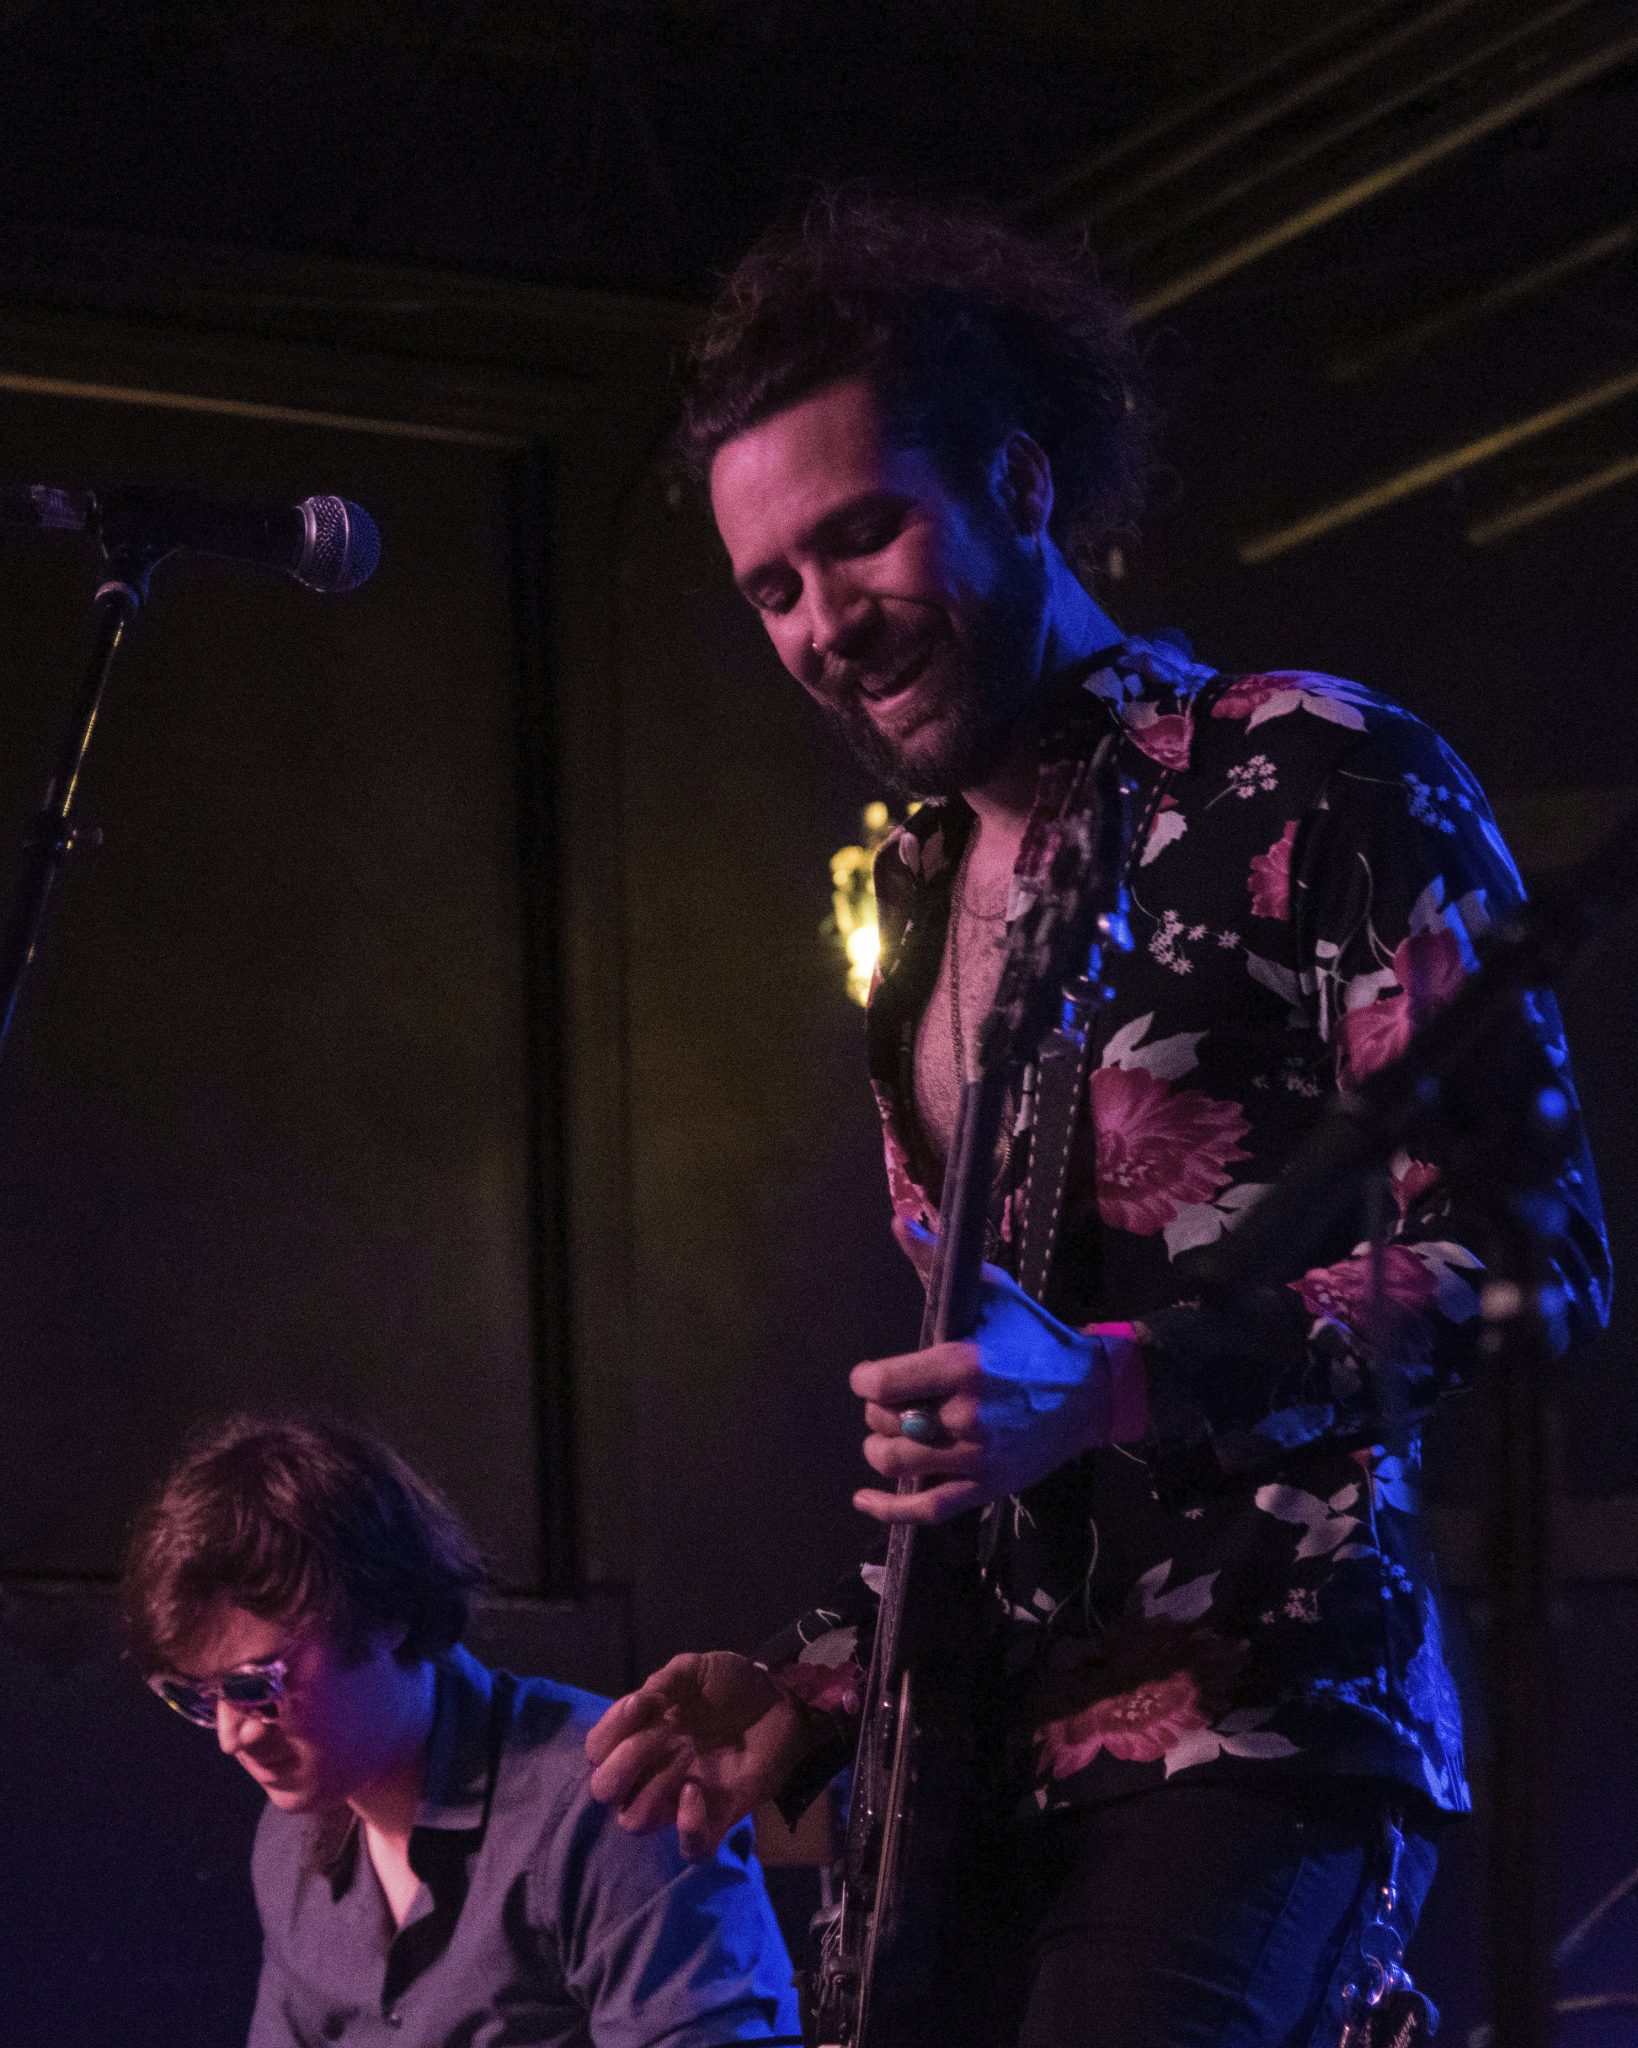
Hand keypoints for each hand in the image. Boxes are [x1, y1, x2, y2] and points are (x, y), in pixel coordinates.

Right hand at [584, 1652, 821, 1861]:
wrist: (779, 1701)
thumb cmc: (731, 1683)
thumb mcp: (693, 1670)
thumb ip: (661, 1684)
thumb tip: (635, 1705)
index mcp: (642, 1733)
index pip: (597, 1751)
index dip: (606, 1736)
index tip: (640, 1706)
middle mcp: (653, 1768)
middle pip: (606, 1791)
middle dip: (621, 1767)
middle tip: (658, 1738)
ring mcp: (682, 1796)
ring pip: (636, 1820)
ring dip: (650, 1791)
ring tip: (685, 1757)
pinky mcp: (719, 1816)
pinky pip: (692, 1848)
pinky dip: (687, 1826)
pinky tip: (695, 1791)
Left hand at [850, 1228, 1109, 1525]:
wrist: (1090, 1392)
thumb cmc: (1033, 1337)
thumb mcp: (989, 1293)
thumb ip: (935, 1262)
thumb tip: (898, 1220)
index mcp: (964, 1363)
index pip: (881, 1383)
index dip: (866, 1380)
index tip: (871, 1375)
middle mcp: (968, 1414)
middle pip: (886, 1425)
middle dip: (878, 1412)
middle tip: (892, 1402)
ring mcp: (978, 1457)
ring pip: (899, 1465)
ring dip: (883, 1450)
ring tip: (891, 1434)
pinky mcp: (987, 1487)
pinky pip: (927, 1510)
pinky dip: (890, 1509)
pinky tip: (865, 1499)